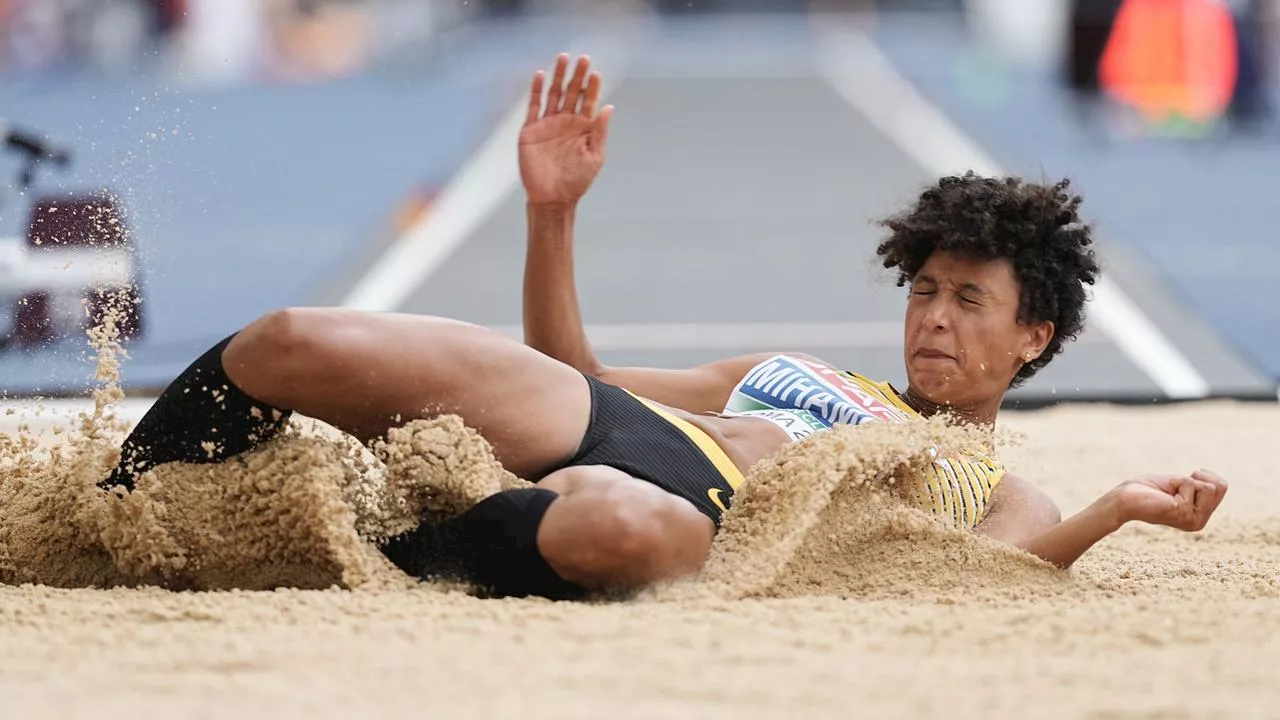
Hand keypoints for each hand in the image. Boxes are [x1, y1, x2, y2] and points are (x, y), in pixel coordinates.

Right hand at [519, 53, 613, 206]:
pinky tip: (540, 75)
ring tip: (563, 58)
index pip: (588, 102)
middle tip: (583, 59)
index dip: (592, 87)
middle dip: (577, 76)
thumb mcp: (595, 156)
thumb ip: (600, 131)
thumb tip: (609, 108)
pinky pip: (534, 106)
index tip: (596, 73)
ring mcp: (548, 124)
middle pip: (572, 93)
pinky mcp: (531, 129)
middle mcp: (566, 122)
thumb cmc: (576, 181)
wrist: (552, 197)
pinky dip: (536, 90)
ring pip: (553, 94)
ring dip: (558, 76)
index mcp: (582, 128)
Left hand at [1110, 470, 1227, 531]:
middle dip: (1194, 478)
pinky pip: (1190, 484)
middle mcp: (1199, 523)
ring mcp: (1192, 520)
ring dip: (1184, 480)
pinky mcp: (1183, 512)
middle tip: (1173, 488)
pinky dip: (1175, 481)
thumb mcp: (1182, 486)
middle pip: (1219, 487)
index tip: (1179, 486)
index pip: (1221, 487)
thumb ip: (1202, 489)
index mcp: (1201, 517)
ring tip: (1168, 491)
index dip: (1200, 477)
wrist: (1124, 498)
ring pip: (1208, 486)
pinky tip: (1163, 494)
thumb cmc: (1149, 489)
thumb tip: (1219, 485)